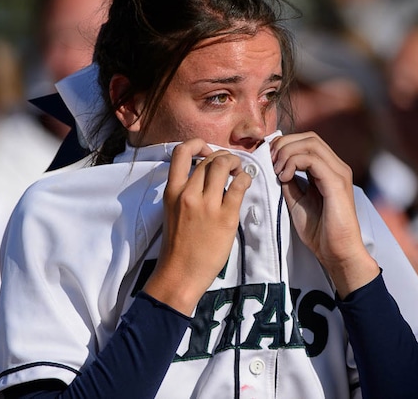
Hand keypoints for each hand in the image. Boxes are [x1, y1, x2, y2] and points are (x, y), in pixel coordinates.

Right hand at [143, 139, 251, 314]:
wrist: (180, 274)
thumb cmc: (178, 245)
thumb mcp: (173, 211)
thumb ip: (186, 191)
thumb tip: (206, 175)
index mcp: (172, 191)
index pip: (180, 152)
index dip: (197, 144)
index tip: (206, 152)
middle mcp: (188, 193)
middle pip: (209, 158)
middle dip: (224, 157)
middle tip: (230, 166)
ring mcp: (207, 205)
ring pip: (224, 165)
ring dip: (236, 163)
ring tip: (239, 172)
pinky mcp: (226, 217)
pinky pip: (240, 185)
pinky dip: (246, 178)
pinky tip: (246, 184)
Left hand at [270, 133, 378, 296]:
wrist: (336, 252)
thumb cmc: (319, 231)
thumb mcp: (296, 201)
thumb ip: (290, 182)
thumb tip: (276, 167)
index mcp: (328, 170)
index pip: (307, 141)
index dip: (285, 144)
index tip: (268, 160)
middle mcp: (337, 167)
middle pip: (309, 137)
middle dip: (284, 144)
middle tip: (269, 162)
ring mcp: (339, 173)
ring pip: (311, 143)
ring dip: (287, 152)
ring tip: (277, 171)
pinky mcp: (337, 182)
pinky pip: (313, 159)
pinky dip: (294, 162)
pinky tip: (285, 177)